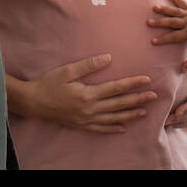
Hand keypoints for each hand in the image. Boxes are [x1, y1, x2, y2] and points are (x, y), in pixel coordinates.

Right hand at [25, 54, 157, 133]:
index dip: (132, 83)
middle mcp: (90, 109)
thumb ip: (89, 65)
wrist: (33, 102)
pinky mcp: (81, 125)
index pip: (116, 88)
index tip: (146, 80)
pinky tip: (123, 127)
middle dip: (138, 99)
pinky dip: (113, 128)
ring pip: (113, 118)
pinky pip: (101, 129)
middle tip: (154, 96)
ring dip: (130, 114)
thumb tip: (108, 58)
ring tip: (144, 112)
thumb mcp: (68, 71)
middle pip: (119, 104)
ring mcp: (86, 119)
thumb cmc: (49, 83)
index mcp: (88, 94)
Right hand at [148, 0, 186, 71]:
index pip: (173, 37)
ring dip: (164, 9)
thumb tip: (183, 70)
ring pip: (175, 12)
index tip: (153, 41)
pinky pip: (182, 3)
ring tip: (154, 7)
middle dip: (159, 23)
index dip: (163, 40)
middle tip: (148, 22)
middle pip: (171, 23)